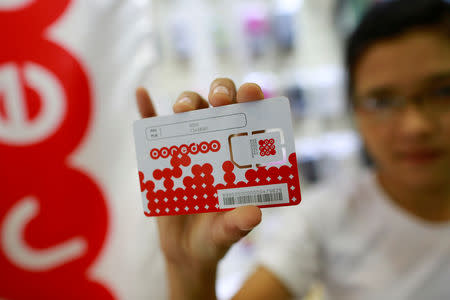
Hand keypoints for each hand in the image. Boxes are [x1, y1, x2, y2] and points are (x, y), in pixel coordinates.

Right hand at [136, 79, 264, 299]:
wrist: (186, 252)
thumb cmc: (215, 238)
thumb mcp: (228, 233)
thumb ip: (239, 224)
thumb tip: (253, 213)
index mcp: (241, 157)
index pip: (251, 119)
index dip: (253, 99)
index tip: (251, 94)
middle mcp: (218, 145)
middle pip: (220, 104)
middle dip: (221, 92)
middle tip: (219, 101)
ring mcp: (189, 148)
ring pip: (190, 111)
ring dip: (188, 101)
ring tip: (184, 110)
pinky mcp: (163, 157)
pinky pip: (153, 128)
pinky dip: (146, 110)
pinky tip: (142, 94)